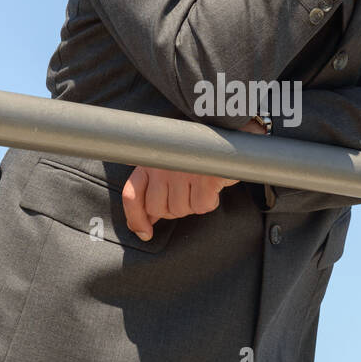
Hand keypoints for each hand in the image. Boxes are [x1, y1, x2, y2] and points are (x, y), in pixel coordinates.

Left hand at [122, 121, 263, 238]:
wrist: (228, 128)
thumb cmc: (197, 147)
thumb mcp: (169, 162)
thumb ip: (157, 187)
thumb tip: (148, 221)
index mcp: (150, 160)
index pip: (132, 195)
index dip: (136, 218)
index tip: (145, 233)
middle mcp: (162, 165)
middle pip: (158, 208)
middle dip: (173, 209)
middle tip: (187, 195)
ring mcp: (182, 171)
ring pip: (181, 209)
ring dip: (193, 203)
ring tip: (200, 185)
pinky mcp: (204, 176)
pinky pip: (202, 205)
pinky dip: (210, 200)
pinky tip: (212, 186)